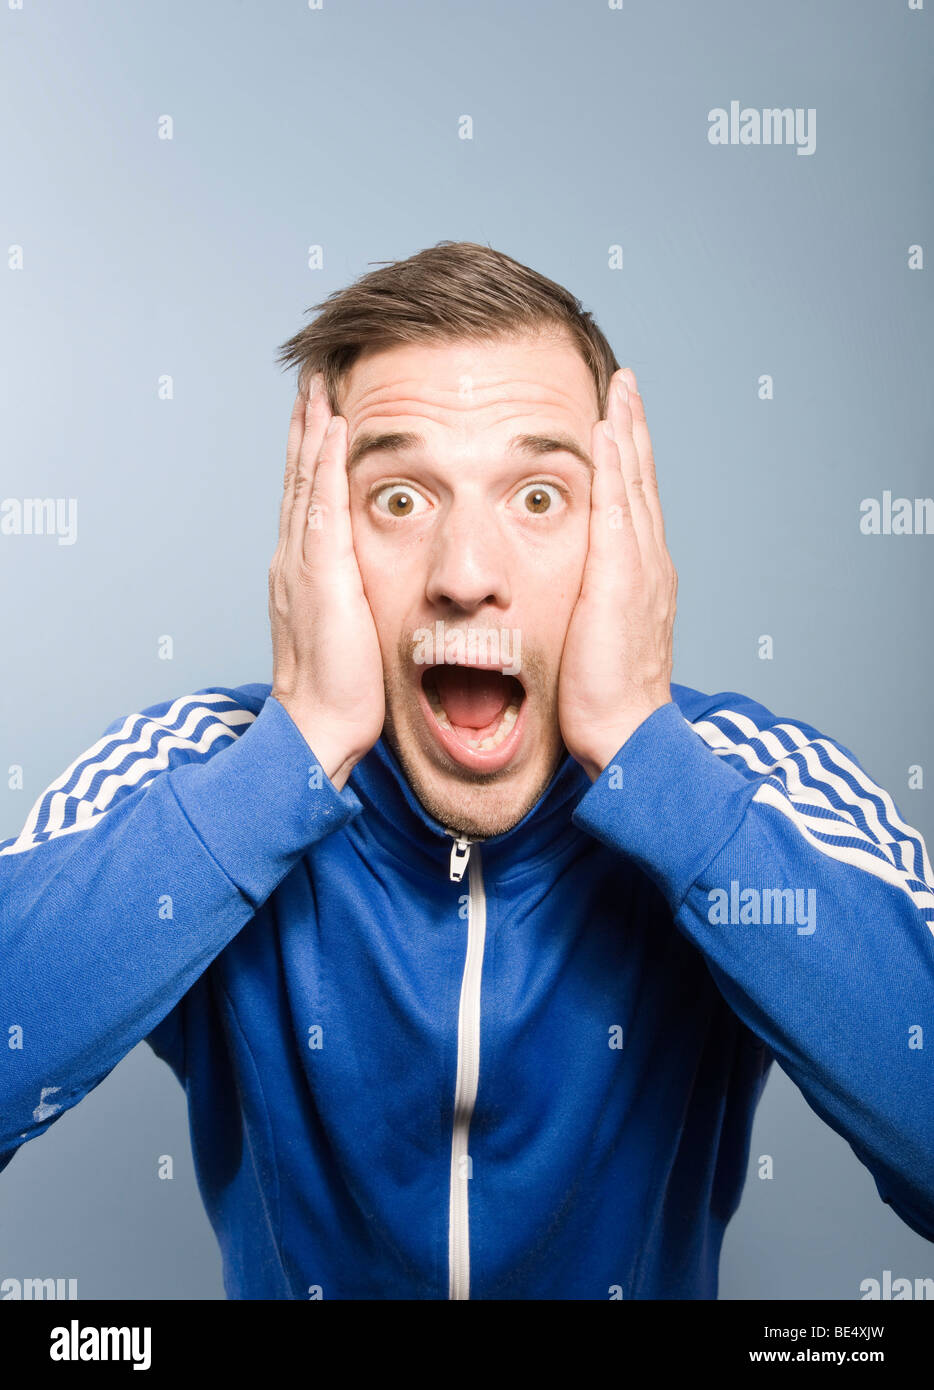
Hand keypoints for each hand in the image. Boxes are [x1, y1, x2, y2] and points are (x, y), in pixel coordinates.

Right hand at [268, 374, 384, 789]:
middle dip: (306, 426)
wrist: (317, 727)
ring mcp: (301, 564)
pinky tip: (334, 428)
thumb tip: (379, 587)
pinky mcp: (319, 575)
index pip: (308, 498)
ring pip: (304, 480)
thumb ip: (359, 599)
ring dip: (312, 428)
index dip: (312, 454)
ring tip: (320, 383)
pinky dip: (324, 464)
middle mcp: (295, 559)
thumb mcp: (352, 630)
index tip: (323, 414)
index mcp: (305, 572)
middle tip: (312, 378)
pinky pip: (321, 505)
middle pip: (298, 477)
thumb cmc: (341, 691)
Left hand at [558, 367, 676, 780]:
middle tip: (625, 384)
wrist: (625, 734)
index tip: (617, 422)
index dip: (628, 462)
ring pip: (635, 484)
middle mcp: (648, 565)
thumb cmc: (605, 701)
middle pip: (642, 482)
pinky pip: (619, 506)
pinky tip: (604, 431)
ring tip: (619, 389)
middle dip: (633, 431)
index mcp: (639, 579)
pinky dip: (616, 466)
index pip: (634, 506)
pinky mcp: (621, 576)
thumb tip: (563, 600)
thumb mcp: (593, 642)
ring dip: (627, 432)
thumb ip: (584, 611)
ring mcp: (640, 568)